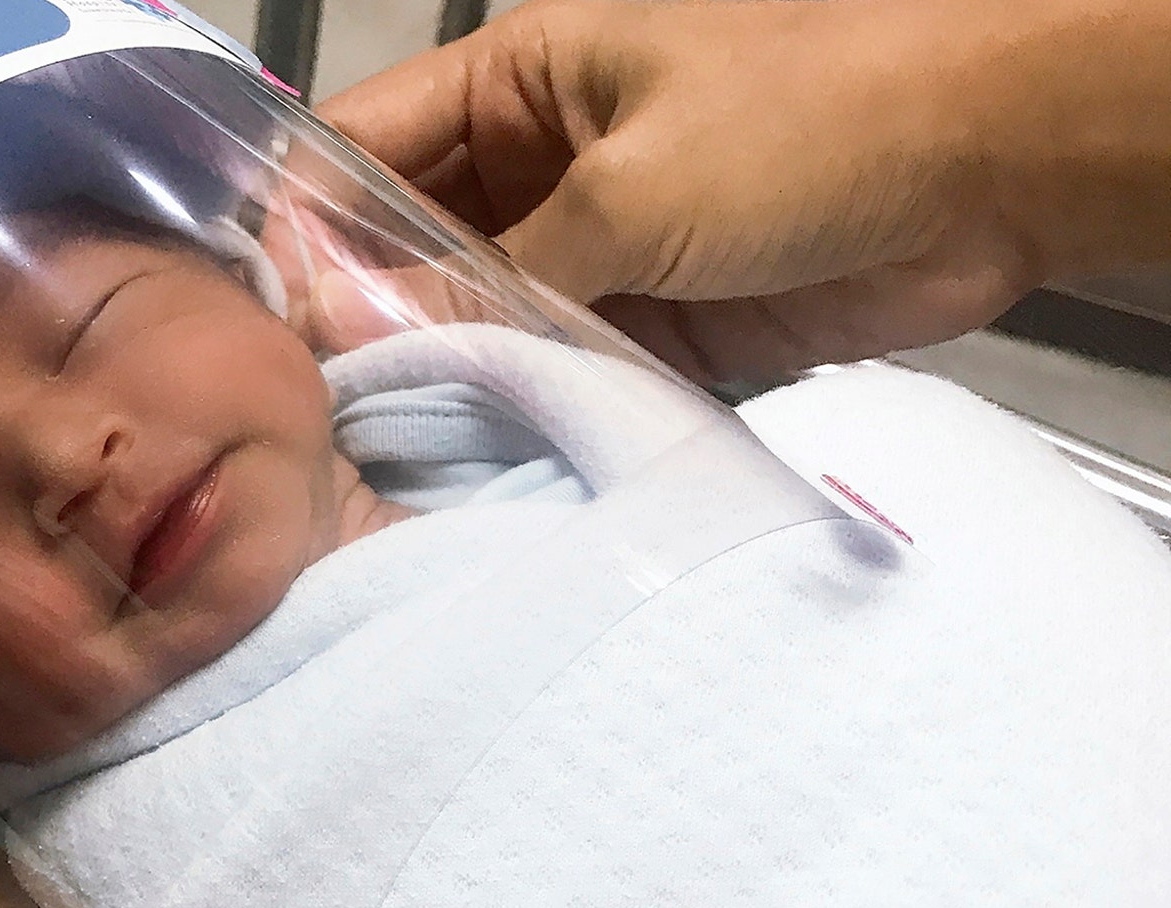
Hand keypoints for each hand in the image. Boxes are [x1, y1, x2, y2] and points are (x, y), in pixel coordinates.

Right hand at [317, 0, 1141, 381]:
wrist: (997, 164)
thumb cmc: (819, 112)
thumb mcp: (630, 185)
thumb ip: (492, 266)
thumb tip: (363, 324)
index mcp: (520, 85)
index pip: (364, 151)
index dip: (302, 229)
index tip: (263, 323)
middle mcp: (540, 168)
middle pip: (409, 252)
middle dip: (366, 324)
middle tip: (316, 414)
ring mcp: (595, 252)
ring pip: (479, 324)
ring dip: (446, 380)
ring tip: (382, 457)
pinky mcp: (651, 329)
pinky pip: (559, 377)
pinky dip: (526, 417)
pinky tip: (478, 468)